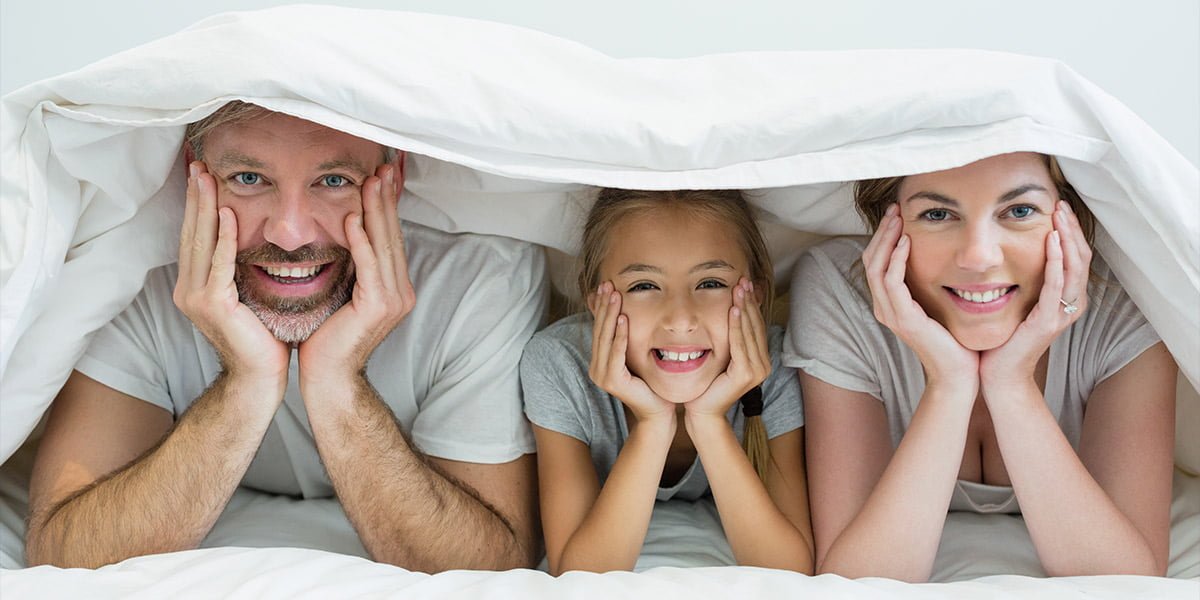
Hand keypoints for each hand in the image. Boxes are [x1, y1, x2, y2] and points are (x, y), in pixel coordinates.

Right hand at [173, 161, 288, 383]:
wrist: (260, 378)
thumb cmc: (262, 339)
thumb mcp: (249, 296)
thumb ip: (242, 269)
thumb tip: (252, 237)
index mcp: (195, 287)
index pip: (195, 237)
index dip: (196, 205)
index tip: (201, 175)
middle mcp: (189, 290)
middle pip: (191, 233)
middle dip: (195, 197)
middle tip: (197, 163)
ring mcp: (197, 298)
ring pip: (200, 242)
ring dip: (204, 207)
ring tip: (206, 177)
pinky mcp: (214, 305)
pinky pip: (219, 264)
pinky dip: (222, 238)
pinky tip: (226, 215)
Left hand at [298, 164, 415, 383]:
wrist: (329, 377)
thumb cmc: (327, 339)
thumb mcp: (341, 294)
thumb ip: (350, 268)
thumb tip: (343, 234)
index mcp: (394, 287)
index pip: (390, 238)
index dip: (387, 206)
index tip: (382, 176)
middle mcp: (401, 291)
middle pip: (392, 235)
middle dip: (387, 199)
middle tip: (383, 167)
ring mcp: (393, 299)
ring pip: (384, 244)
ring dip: (376, 210)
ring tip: (371, 181)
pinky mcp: (378, 306)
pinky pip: (369, 265)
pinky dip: (361, 240)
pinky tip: (353, 218)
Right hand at [588, 282, 673, 422]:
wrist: (658, 412)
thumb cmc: (651, 385)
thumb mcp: (637, 356)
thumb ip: (628, 339)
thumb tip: (626, 315)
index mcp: (600, 361)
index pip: (599, 328)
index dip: (602, 307)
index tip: (606, 286)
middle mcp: (596, 367)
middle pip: (600, 330)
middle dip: (604, 306)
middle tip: (608, 284)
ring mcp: (602, 375)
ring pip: (606, 338)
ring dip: (610, 315)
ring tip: (615, 296)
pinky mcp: (613, 381)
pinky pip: (616, 352)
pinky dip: (620, 335)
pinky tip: (623, 319)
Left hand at [685, 278, 769, 418]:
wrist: (703, 412)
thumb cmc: (708, 385)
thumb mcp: (721, 357)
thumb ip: (729, 340)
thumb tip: (729, 314)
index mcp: (759, 359)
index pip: (756, 326)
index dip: (751, 304)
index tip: (745, 284)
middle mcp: (763, 364)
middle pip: (755, 325)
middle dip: (749, 301)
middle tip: (743, 280)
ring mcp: (757, 370)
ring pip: (749, 332)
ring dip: (744, 308)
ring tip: (739, 289)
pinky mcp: (746, 374)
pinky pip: (740, 343)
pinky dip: (737, 326)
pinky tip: (734, 310)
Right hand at [864, 203, 977, 390]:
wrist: (958, 374)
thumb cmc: (953, 342)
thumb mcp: (938, 306)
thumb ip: (930, 285)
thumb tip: (941, 256)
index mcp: (889, 304)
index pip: (876, 262)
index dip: (884, 237)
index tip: (898, 215)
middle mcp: (883, 307)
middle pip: (871, 260)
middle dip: (882, 232)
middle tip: (895, 209)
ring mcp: (890, 314)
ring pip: (877, 267)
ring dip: (887, 239)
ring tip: (898, 219)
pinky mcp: (903, 318)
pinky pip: (892, 282)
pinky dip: (897, 259)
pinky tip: (907, 242)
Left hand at [980, 201, 1090, 391]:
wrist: (998, 374)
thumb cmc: (1004, 339)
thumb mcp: (1018, 302)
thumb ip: (1026, 281)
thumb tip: (1013, 252)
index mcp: (1065, 299)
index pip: (1075, 258)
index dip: (1070, 232)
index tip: (1059, 208)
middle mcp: (1070, 305)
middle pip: (1080, 258)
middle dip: (1072, 228)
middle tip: (1061, 203)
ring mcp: (1061, 313)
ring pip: (1073, 267)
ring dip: (1067, 238)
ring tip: (1059, 215)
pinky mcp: (1048, 320)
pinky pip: (1055, 284)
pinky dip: (1055, 260)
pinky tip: (1051, 241)